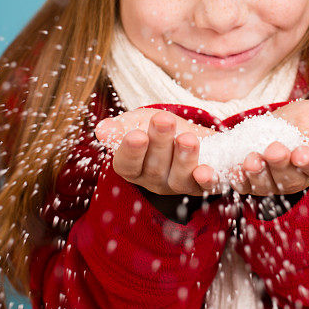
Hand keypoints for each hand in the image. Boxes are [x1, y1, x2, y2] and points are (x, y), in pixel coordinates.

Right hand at [94, 108, 220, 195]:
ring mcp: (179, 185)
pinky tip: (206, 171)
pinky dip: (206, 180)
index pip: (127, 165)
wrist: (198, 136)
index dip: (131, 152)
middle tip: (163, 121)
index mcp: (134, 167)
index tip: (137, 135)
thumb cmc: (163, 129)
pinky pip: (204, 187)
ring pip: (179, 178)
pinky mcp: (203, 186)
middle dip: (160, 143)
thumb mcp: (140, 122)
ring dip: (183, 158)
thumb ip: (122, 127)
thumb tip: (102, 130)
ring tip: (187, 139)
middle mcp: (155, 180)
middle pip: (154, 168)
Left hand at [231, 99, 308, 196]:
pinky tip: (231, 170)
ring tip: (250, 159)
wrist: (273, 126)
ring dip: (256, 174)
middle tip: (272, 150)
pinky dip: (235, 180)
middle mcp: (295, 178)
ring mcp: (271, 183)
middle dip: (279, 165)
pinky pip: (242, 186)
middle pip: (288, 178)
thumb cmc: (303, 120)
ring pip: (264, 185)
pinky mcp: (250, 183)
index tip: (301, 154)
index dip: (308, 160)